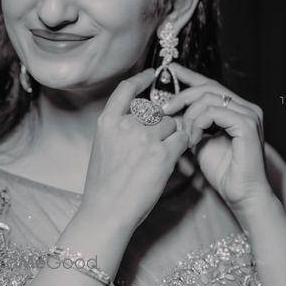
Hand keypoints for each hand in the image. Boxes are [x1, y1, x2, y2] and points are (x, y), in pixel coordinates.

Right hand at [81, 68, 189, 231]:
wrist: (107, 211)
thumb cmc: (104, 187)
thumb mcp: (102, 149)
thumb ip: (118, 130)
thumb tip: (139, 122)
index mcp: (107, 122)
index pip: (126, 90)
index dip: (141, 79)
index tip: (152, 74)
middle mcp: (126, 124)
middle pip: (155, 111)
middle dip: (161, 125)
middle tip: (158, 145)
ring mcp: (145, 137)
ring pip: (171, 124)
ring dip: (172, 137)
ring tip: (161, 158)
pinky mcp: (163, 153)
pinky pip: (182, 139)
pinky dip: (183, 146)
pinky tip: (175, 157)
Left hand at [162, 62, 273, 212]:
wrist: (241, 194)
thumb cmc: (222, 172)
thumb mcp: (199, 141)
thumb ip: (190, 124)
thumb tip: (170, 111)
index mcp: (236, 109)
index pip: (209, 85)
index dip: (189, 76)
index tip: (169, 70)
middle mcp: (246, 107)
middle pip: (207, 88)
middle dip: (182, 97)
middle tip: (164, 111)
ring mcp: (249, 114)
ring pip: (208, 98)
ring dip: (189, 116)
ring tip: (185, 137)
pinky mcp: (248, 125)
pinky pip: (215, 112)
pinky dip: (198, 123)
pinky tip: (193, 140)